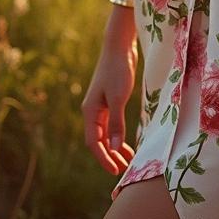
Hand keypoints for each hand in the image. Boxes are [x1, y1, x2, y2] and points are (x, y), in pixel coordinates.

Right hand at [81, 39, 137, 177]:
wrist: (119, 47)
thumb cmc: (118, 70)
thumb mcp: (118, 98)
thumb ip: (117, 123)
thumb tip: (115, 148)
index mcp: (90, 112)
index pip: (94, 143)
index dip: (104, 158)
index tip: (116, 171)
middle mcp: (93, 112)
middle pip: (99, 141)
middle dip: (110, 156)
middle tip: (124, 171)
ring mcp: (101, 107)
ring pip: (106, 135)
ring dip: (115, 148)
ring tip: (128, 162)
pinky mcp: (110, 102)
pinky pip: (112, 126)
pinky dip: (118, 136)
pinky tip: (127, 144)